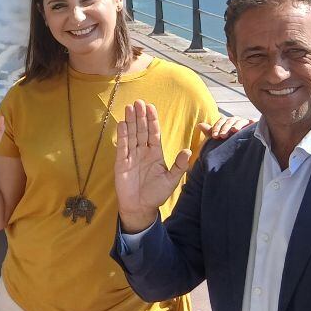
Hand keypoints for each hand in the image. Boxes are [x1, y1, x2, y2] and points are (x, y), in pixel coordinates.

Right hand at [114, 100, 192, 230]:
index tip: (151, 107)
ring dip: (130, 122)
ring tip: (129, 108)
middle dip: (140, 116)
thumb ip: (179, 165)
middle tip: (139, 102)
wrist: (140, 207)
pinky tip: (122, 124)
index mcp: (155, 154)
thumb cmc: (156, 194)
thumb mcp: (171, 180)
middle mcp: (143, 152)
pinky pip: (122, 146)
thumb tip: (188, 150)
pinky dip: (122, 135)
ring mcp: (131, 156)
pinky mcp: (121, 162)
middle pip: (141, 130)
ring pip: (131, 135)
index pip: (154, 133)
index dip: (152, 120)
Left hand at [199, 114, 252, 141]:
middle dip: (225, 128)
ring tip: (234, 131)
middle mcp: (234, 120)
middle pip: (229, 121)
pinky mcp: (252, 125)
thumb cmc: (227, 142)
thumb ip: (210, 131)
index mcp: (226, 122)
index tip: (214, 136)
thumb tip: (199, 124)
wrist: (240, 148)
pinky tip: (252, 122)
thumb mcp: (218, 137)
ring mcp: (244, 122)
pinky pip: (252, 122)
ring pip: (239, 121)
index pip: (220, 122)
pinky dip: (252, 122)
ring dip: (236, 125)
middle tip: (222, 136)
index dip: (217, 128)